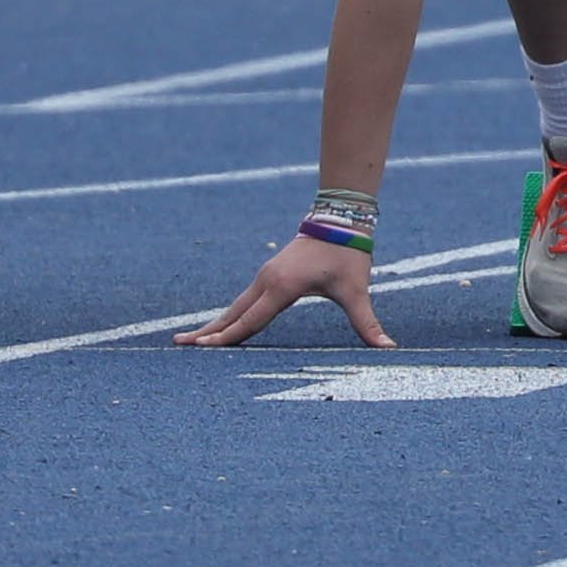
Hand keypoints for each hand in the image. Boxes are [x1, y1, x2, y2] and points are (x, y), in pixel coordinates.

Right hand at [181, 236, 390, 349]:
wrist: (341, 218)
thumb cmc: (348, 254)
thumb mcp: (356, 290)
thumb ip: (367, 322)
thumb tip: (388, 347)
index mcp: (282, 287)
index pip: (251, 320)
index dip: (228, 337)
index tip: (203, 347)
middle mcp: (267, 281)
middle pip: (232, 314)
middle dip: (207, 331)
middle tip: (178, 345)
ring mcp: (264, 277)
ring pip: (234, 307)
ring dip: (214, 324)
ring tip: (187, 339)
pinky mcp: (268, 276)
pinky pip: (243, 301)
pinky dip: (228, 316)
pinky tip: (218, 328)